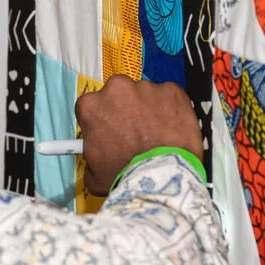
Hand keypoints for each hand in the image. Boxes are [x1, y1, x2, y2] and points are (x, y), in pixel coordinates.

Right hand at [75, 75, 201, 196]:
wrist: (161, 176)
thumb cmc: (126, 175)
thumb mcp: (93, 174)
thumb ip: (92, 158)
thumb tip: (97, 160)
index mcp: (91, 105)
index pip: (93, 107)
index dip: (102, 120)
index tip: (110, 132)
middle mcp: (117, 89)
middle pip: (119, 95)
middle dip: (125, 110)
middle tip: (134, 133)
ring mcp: (146, 88)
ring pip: (145, 95)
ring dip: (148, 110)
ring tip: (156, 135)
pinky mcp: (172, 90)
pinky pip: (170, 97)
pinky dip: (171, 109)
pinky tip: (172, 130)